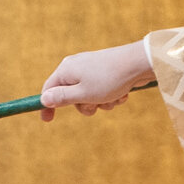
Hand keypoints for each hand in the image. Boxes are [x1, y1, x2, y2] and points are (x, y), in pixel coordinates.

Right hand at [40, 43, 154, 117]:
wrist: (139, 63)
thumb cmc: (109, 79)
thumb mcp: (83, 94)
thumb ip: (62, 98)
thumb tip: (44, 99)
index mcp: (66, 70)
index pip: (49, 89)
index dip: (47, 105)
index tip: (47, 121)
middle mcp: (76, 67)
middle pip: (71, 95)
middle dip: (85, 106)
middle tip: (96, 105)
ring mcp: (92, 68)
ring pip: (90, 96)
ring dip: (101, 103)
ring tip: (114, 98)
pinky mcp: (105, 71)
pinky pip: (102, 90)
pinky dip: (111, 96)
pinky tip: (123, 93)